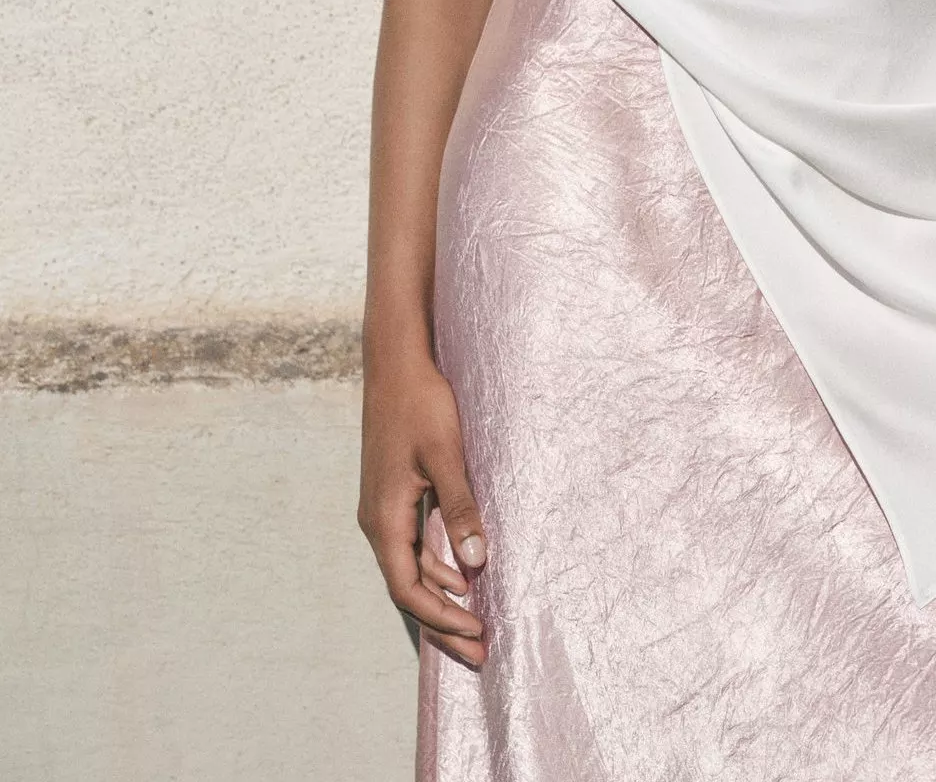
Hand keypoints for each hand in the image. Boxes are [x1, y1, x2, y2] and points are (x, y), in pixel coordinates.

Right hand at [357, 349, 489, 667]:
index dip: (442, 617)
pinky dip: (437, 567)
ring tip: (475, 622)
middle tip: (480, 650)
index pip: (409, 589)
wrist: (396, 363)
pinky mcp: (394, 495)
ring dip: (442, 596)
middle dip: (443, 621)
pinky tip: (463, 573)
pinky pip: (413, 546)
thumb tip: (475, 563)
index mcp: (384, 519)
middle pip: (408, 588)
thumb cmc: (421, 404)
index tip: (478, 632)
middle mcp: (377, 521)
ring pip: (410, 569)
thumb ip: (459, 508)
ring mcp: (383, 509)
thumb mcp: (446, 455)